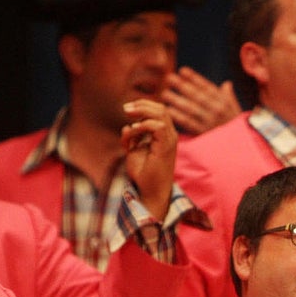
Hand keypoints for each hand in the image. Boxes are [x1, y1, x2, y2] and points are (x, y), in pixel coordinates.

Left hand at [121, 99, 178, 219]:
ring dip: (140, 114)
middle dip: (141, 105)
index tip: (126, 111)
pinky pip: (157, 126)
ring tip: (128, 123)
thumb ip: (133, 136)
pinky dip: (141, 126)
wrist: (150, 191)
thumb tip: (128, 126)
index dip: (143, 106)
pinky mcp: (166, 146)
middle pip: (160, 109)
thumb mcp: (135, 149)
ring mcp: (170, 140)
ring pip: (160, 113)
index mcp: (164, 135)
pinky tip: (131, 135)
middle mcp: (170, 135)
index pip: (159, 111)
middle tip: (125, 110)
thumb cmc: (144, 173)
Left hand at [162, 66, 241, 134]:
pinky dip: (178, 116)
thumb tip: (227, 84)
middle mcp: (217, 110)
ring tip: (164, 93)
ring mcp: (210, 122)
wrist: (240, 147)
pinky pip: (189, 123)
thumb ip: (229, 96)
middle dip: (182, 86)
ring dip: (177, 100)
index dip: (194, 78)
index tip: (182, 70)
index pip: (207, 87)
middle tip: (169, 78)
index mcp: (224, 103)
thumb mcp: (236, 110)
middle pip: (197, 96)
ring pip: (191, 108)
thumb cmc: (236, 126)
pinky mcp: (204, 133)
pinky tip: (168, 110)